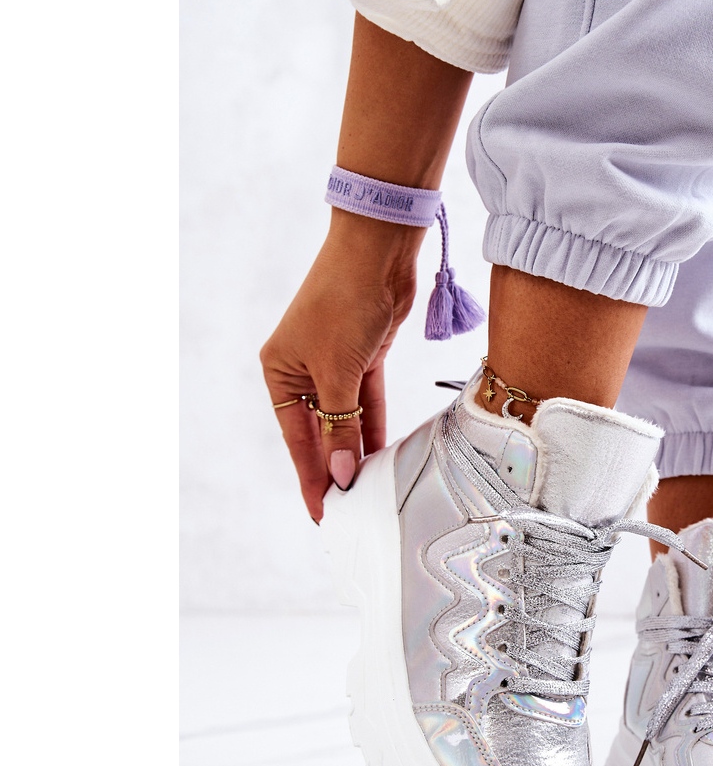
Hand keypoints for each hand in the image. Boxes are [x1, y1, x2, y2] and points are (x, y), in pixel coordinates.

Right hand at [260, 209, 425, 520]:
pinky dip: (375, 427)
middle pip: (321, 432)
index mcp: (279, 373)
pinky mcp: (365, 357)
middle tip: (351, 509)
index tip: (323, 512)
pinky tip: (381, 456)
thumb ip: (341, 428)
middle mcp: (302, 371)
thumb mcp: (337, 374)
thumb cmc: (343, 303)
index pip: (297, 440)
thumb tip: (342, 474)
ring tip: (369, 490)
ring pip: (347, 419)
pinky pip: (368, 403)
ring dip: (358, 451)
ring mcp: (335, 364)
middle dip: (336, 468)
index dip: (311, 477)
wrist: (377, 253)